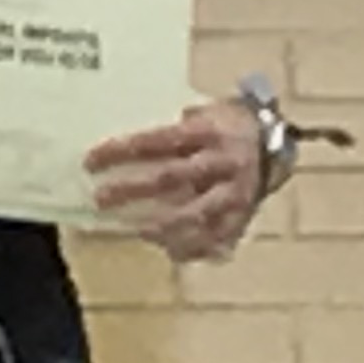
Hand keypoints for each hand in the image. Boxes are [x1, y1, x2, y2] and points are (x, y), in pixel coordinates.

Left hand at [89, 100, 264, 262]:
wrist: (272, 140)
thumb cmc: (222, 123)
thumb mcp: (200, 111)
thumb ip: (171, 127)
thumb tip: (122, 140)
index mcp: (207, 131)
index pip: (156, 140)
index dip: (122, 151)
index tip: (90, 161)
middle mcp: (222, 162)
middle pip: (170, 178)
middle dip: (131, 190)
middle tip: (100, 198)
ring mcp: (236, 192)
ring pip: (195, 214)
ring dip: (161, 225)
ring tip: (132, 230)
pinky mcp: (245, 215)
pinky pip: (219, 237)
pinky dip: (194, 247)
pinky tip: (170, 251)